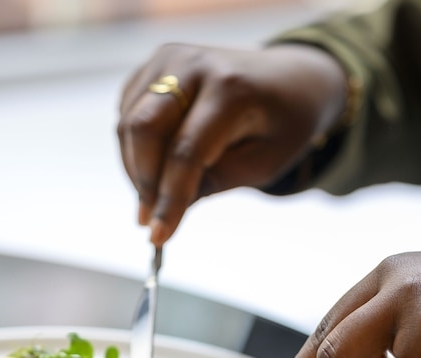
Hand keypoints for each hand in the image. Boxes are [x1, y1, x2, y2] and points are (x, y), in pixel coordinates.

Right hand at [118, 43, 347, 245]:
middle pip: (144, 129)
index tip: (159, 237)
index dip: (169, 199)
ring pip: (129, 122)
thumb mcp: (264, 163)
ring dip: (136, 168)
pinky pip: (129, 111)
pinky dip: (135, 147)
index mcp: (231, 88)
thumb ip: (216, 182)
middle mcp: (195, 64)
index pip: (186, 151)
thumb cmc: (284, 123)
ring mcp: (171, 58)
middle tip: (149, 220)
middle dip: (143, 182)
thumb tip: (165, 208)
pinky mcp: (156, 63)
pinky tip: (155, 167)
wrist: (291, 78)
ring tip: (155, 197)